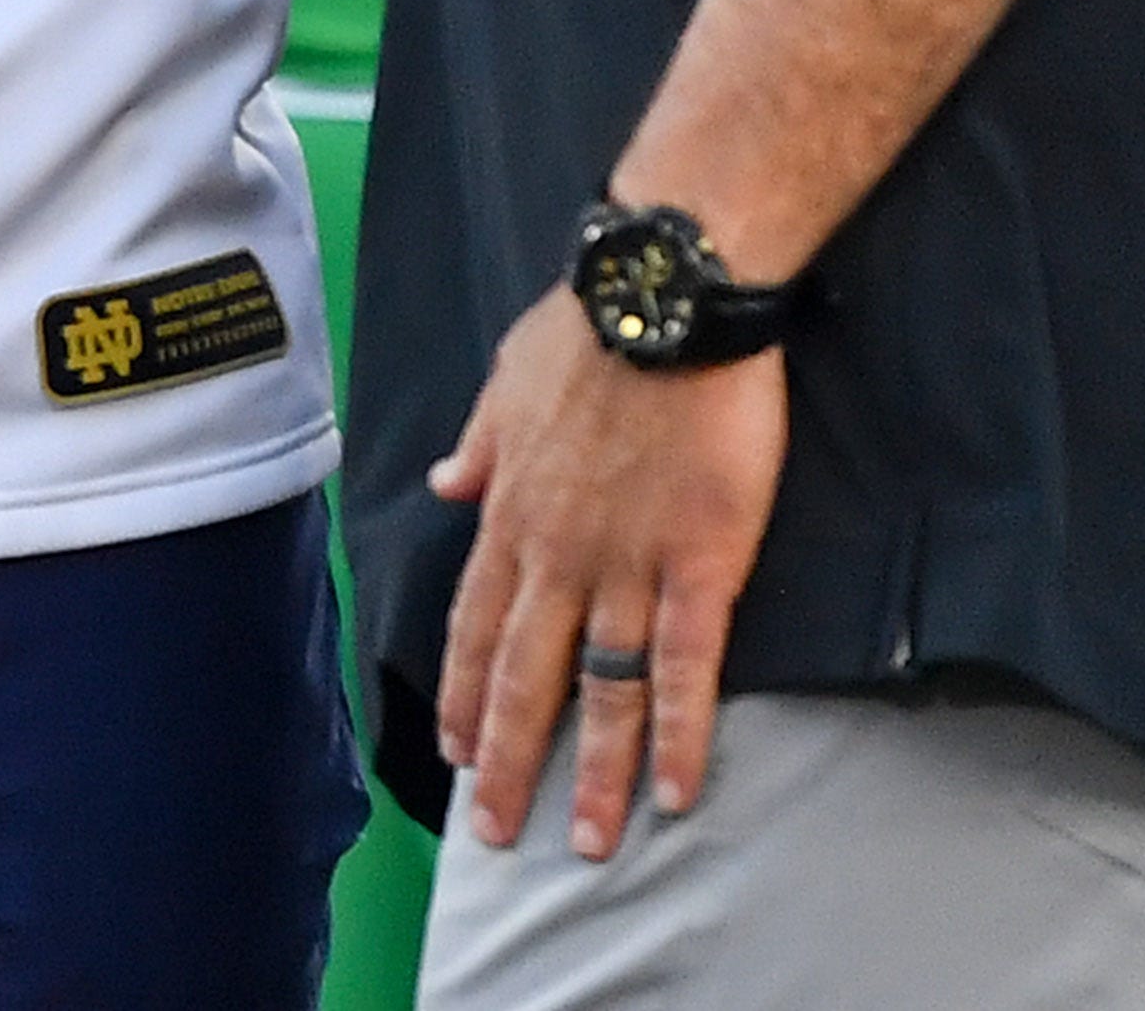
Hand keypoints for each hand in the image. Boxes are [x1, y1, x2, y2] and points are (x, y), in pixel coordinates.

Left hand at [430, 285, 787, 863]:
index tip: (453, 751)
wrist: (668, 298)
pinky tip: (676, 790)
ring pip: (601, 689)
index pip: (474, 625)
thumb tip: (445, 484)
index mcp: (512, 512)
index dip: (463, 694)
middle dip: (509, 761)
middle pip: (525, 677)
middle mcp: (558, 554)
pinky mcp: (699, 563)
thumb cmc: (588, 328)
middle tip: (497, 833)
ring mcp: (627, 565)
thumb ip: (479, 445)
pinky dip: (677, 734)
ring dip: (591, 773)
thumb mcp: (506, 381)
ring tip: (587, 844)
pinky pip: (684, 667)